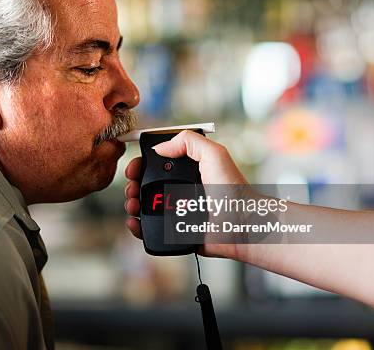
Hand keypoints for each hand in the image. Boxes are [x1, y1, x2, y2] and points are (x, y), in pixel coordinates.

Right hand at [124, 130, 248, 259]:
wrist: (241, 225)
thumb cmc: (234, 190)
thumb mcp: (214, 153)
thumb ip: (189, 141)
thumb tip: (160, 147)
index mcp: (187, 172)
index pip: (156, 165)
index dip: (141, 165)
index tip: (134, 169)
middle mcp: (180, 190)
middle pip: (146, 186)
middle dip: (133, 186)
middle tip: (132, 189)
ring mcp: (176, 212)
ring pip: (144, 207)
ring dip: (132, 205)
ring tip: (133, 205)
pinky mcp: (175, 231)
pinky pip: (150, 229)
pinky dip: (137, 226)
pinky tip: (135, 222)